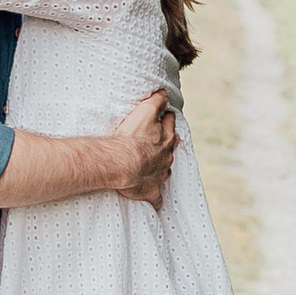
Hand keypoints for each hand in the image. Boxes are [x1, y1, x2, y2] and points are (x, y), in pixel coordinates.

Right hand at [110, 87, 178, 209]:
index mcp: (165, 138)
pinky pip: (157, 198)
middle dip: (169, 142)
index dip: (167, 119)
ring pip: (166, 171)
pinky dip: (157, 199)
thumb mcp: (145, 111)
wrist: (124, 163)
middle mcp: (166, 157)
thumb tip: (164, 93)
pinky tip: (157, 202)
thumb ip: (156, 101)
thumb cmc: (132, 137)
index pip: (169, 124)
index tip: (165, 117)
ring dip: (163, 168)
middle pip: (171, 147)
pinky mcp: (151, 190)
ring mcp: (160, 174)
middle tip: (166, 140)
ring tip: (159, 167)